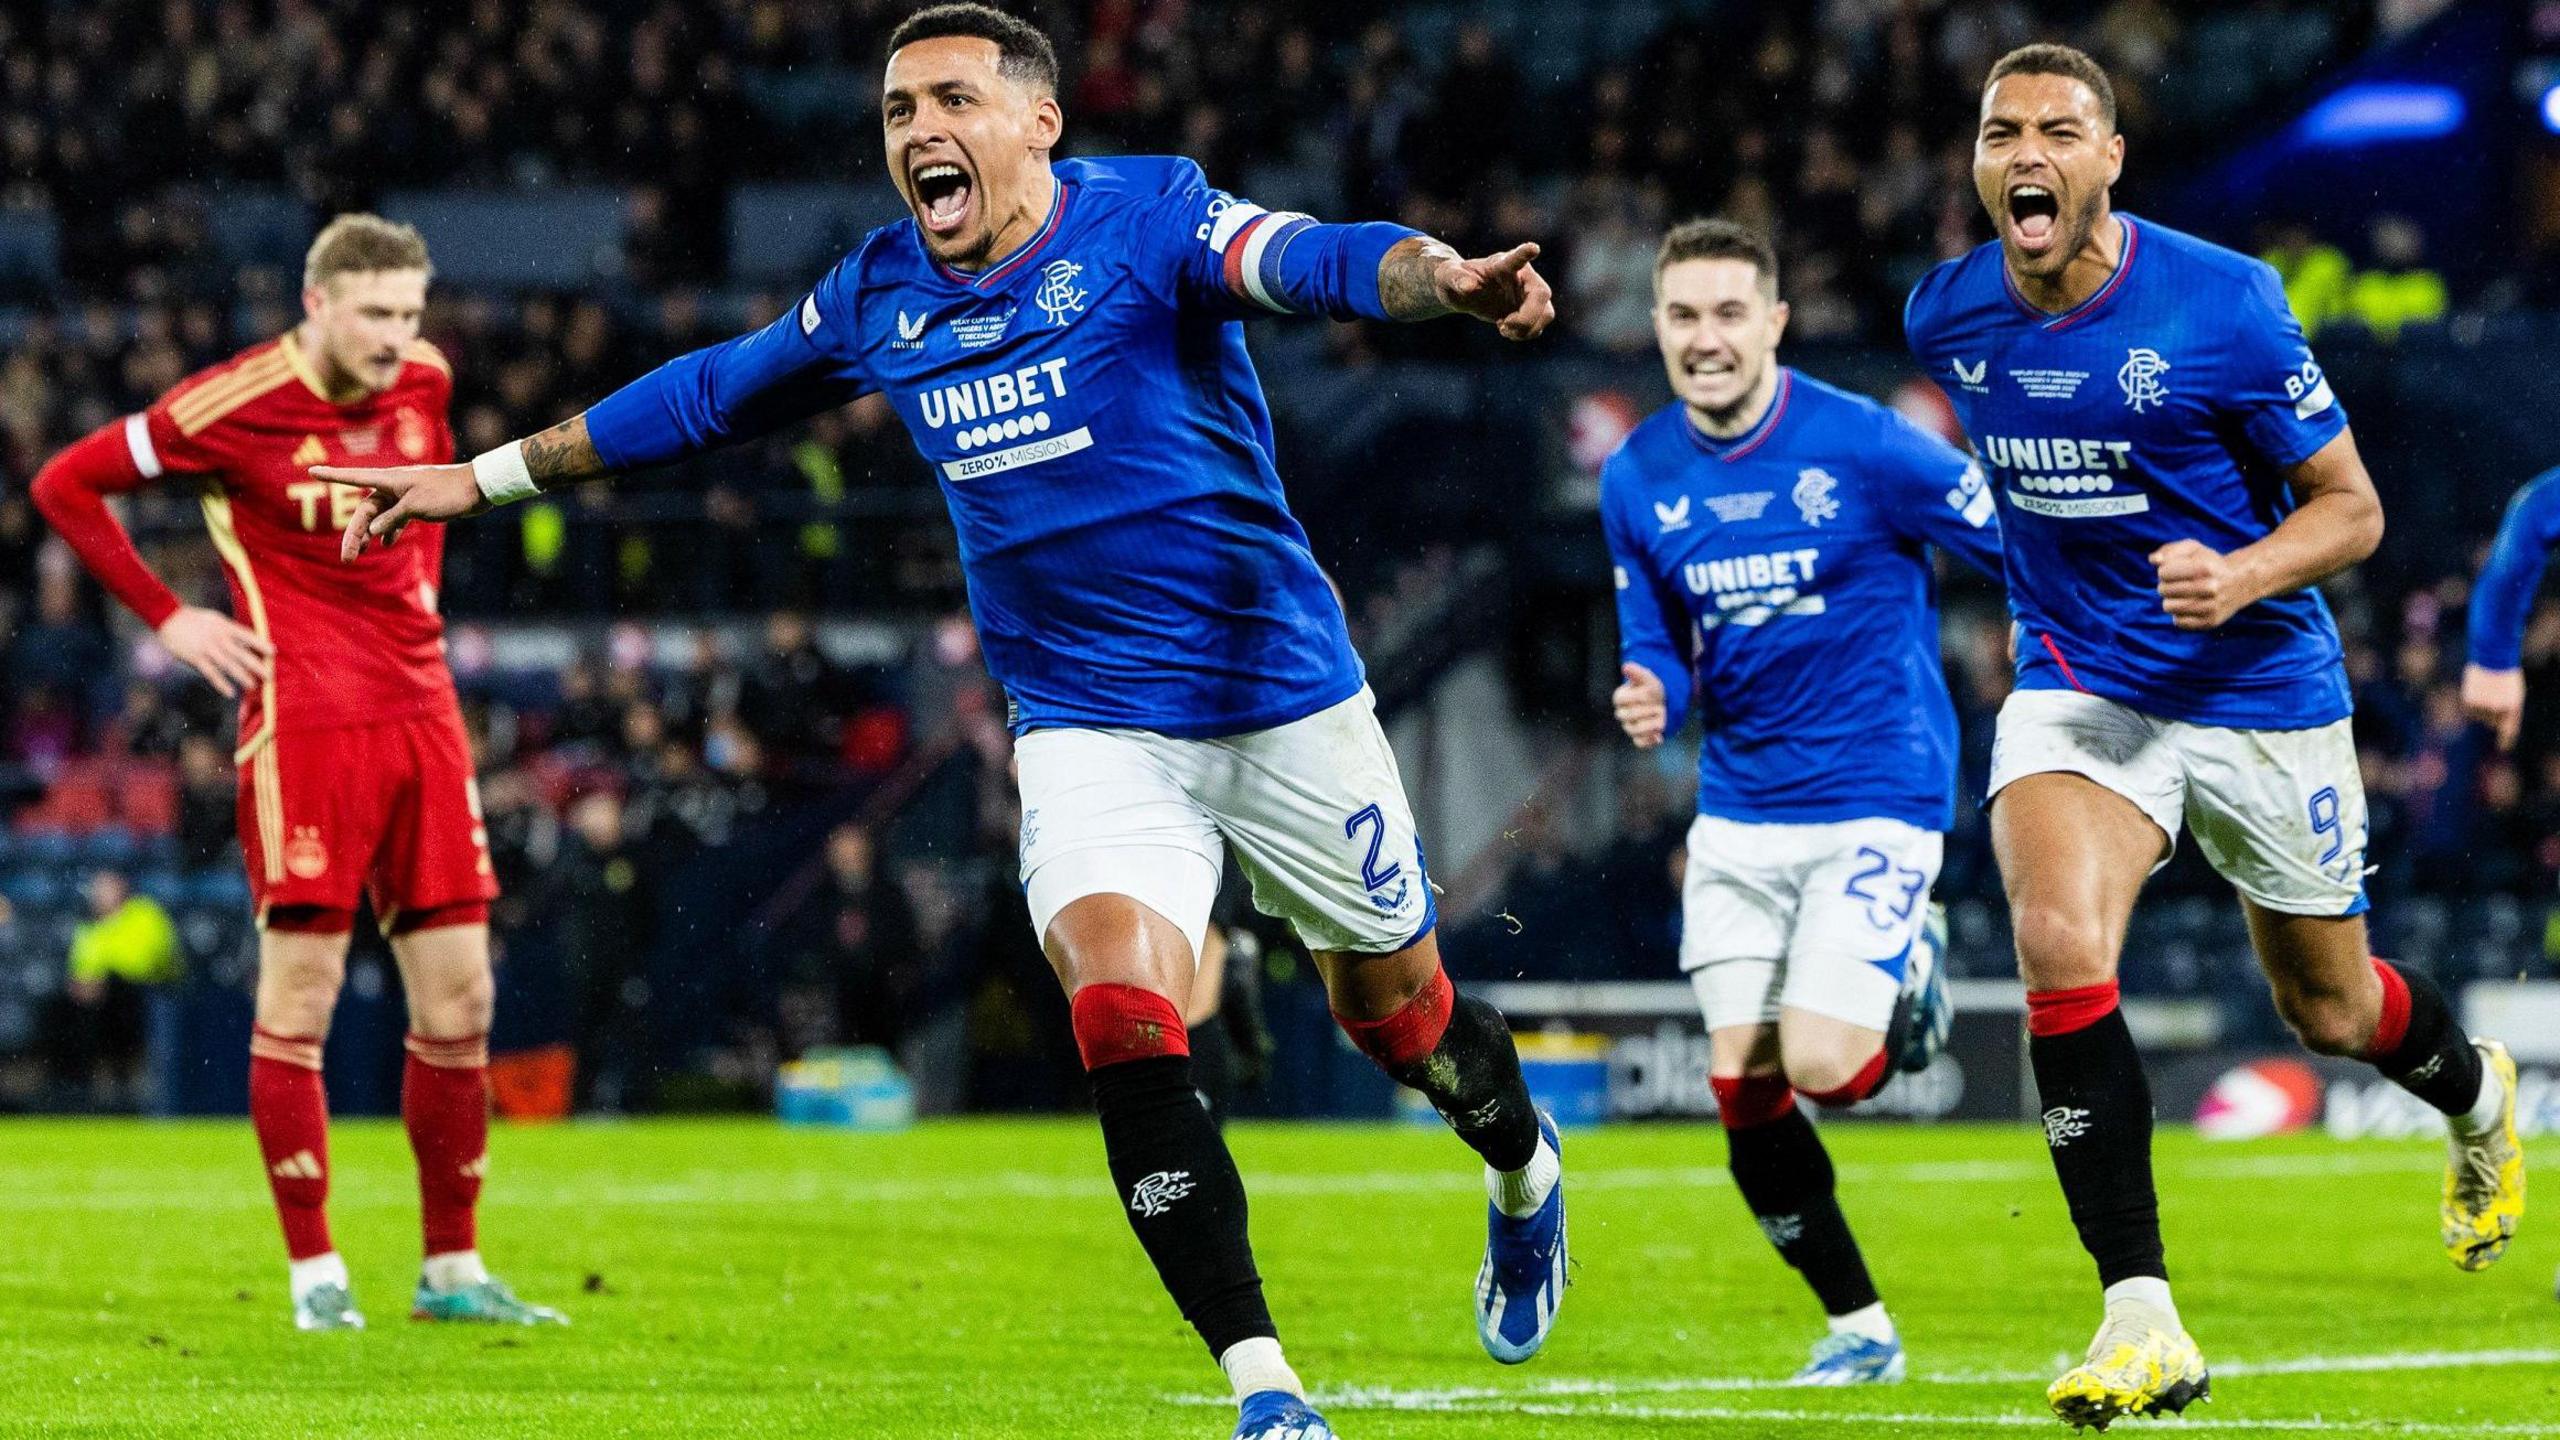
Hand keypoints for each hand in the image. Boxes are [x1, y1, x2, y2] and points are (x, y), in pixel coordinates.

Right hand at [156, 605, 272, 698]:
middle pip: (241, 653)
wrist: (167, 617)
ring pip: (229, 664)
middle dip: (256, 665)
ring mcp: (207, 648)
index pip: (246, 635)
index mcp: (224, 626)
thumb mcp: (215, 619)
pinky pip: (211, 673)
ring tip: (253, 686)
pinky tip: (230, 693)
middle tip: (269, 676)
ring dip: (242, 676)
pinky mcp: (196, 657)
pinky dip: (221, 683)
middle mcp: (218, 637)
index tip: (273, 652)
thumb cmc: (193, 618)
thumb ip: (229, 629)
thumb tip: (245, 640)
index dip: (260, 644)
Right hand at [322, 462, 486, 559]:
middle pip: (365, 511)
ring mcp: (404, 496)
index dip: (332, 476)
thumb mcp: (416, 507)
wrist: (477, 489)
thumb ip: (392, 518)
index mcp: (389, 480)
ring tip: (358, 556)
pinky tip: (387, 544)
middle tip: (347, 558)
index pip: (354, 478)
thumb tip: (372, 531)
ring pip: (379, 517)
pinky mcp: (417, 505)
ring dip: (369, 536)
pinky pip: (396, 519)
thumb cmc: (447, 493)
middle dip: (354, 534)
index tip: (311, 471)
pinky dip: (390, 531)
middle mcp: (393, 486)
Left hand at [1434, 243, 1554, 340]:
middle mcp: (1522, 276)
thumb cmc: (1454, 279)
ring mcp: (1528, 293)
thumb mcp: (1448, 277)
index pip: (1516, 258)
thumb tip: (1468, 286)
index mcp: (1502, 264)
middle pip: (1541, 294)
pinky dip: (1524, 334)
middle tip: (1504, 326)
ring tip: (1503, 328)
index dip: (1525, 254)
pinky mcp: (1529, 310)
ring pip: (1546, 312)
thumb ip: (1456, 278)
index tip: (1533, 248)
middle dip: (1527, 317)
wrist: (1460, 291)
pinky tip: (1506, 330)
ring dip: (1527, 328)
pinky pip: (1539, 325)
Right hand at [1613, 662, 1666, 747]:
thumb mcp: (1647, 678)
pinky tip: (1659, 736)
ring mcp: (1629, 727)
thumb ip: (1637, 673)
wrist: (1661, 702)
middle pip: (1629, 715)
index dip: (1640, 696)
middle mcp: (1621, 713)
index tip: (1652, 692)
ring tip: (1662, 719)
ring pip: (1634, 730)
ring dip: (1651, 725)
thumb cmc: (1651, 689)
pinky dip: (1650, 741)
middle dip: (1648, 710)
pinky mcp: (1638, 738)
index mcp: (1620, 697)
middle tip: (1660, 706)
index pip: (1622, 698)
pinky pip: (1640, 743)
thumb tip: (1626, 666)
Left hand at [2149, 539, 2255, 630]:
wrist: (2239, 582)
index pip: (2164, 573)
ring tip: (2181, 595)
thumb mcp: (2193, 549)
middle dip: (2166, 585)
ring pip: (2169, 607)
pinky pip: (2179, 622)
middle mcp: (2211, 588)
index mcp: (2205, 568)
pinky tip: (2189, 605)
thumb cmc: (2209, 563)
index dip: (2164, 571)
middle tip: (2177, 583)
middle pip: (2164, 590)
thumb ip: (2170, 550)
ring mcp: (2212, 607)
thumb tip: (2153, 559)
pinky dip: (2179, 614)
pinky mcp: (2210, 622)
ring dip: (2171, 600)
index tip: (2172, 570)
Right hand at [2462, 663, 2525, 750]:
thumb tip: (2492, 722)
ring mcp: (2484, 707)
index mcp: (2513, 707)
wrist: (2493, 655)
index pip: (2509, 729)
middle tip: (2494, 694)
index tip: (2503, 747)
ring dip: (2481, 705)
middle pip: (2492, 721)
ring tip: (2485, 688)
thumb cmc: (2505, 673)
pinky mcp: (2470, 703)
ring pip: (2480, 715)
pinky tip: (2476, 688)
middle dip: (2492, 712)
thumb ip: (2506, 709)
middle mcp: (2499, 710)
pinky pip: (2470, 709)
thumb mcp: (2512, 692)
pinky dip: (2471, 701)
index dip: (2506, 739)